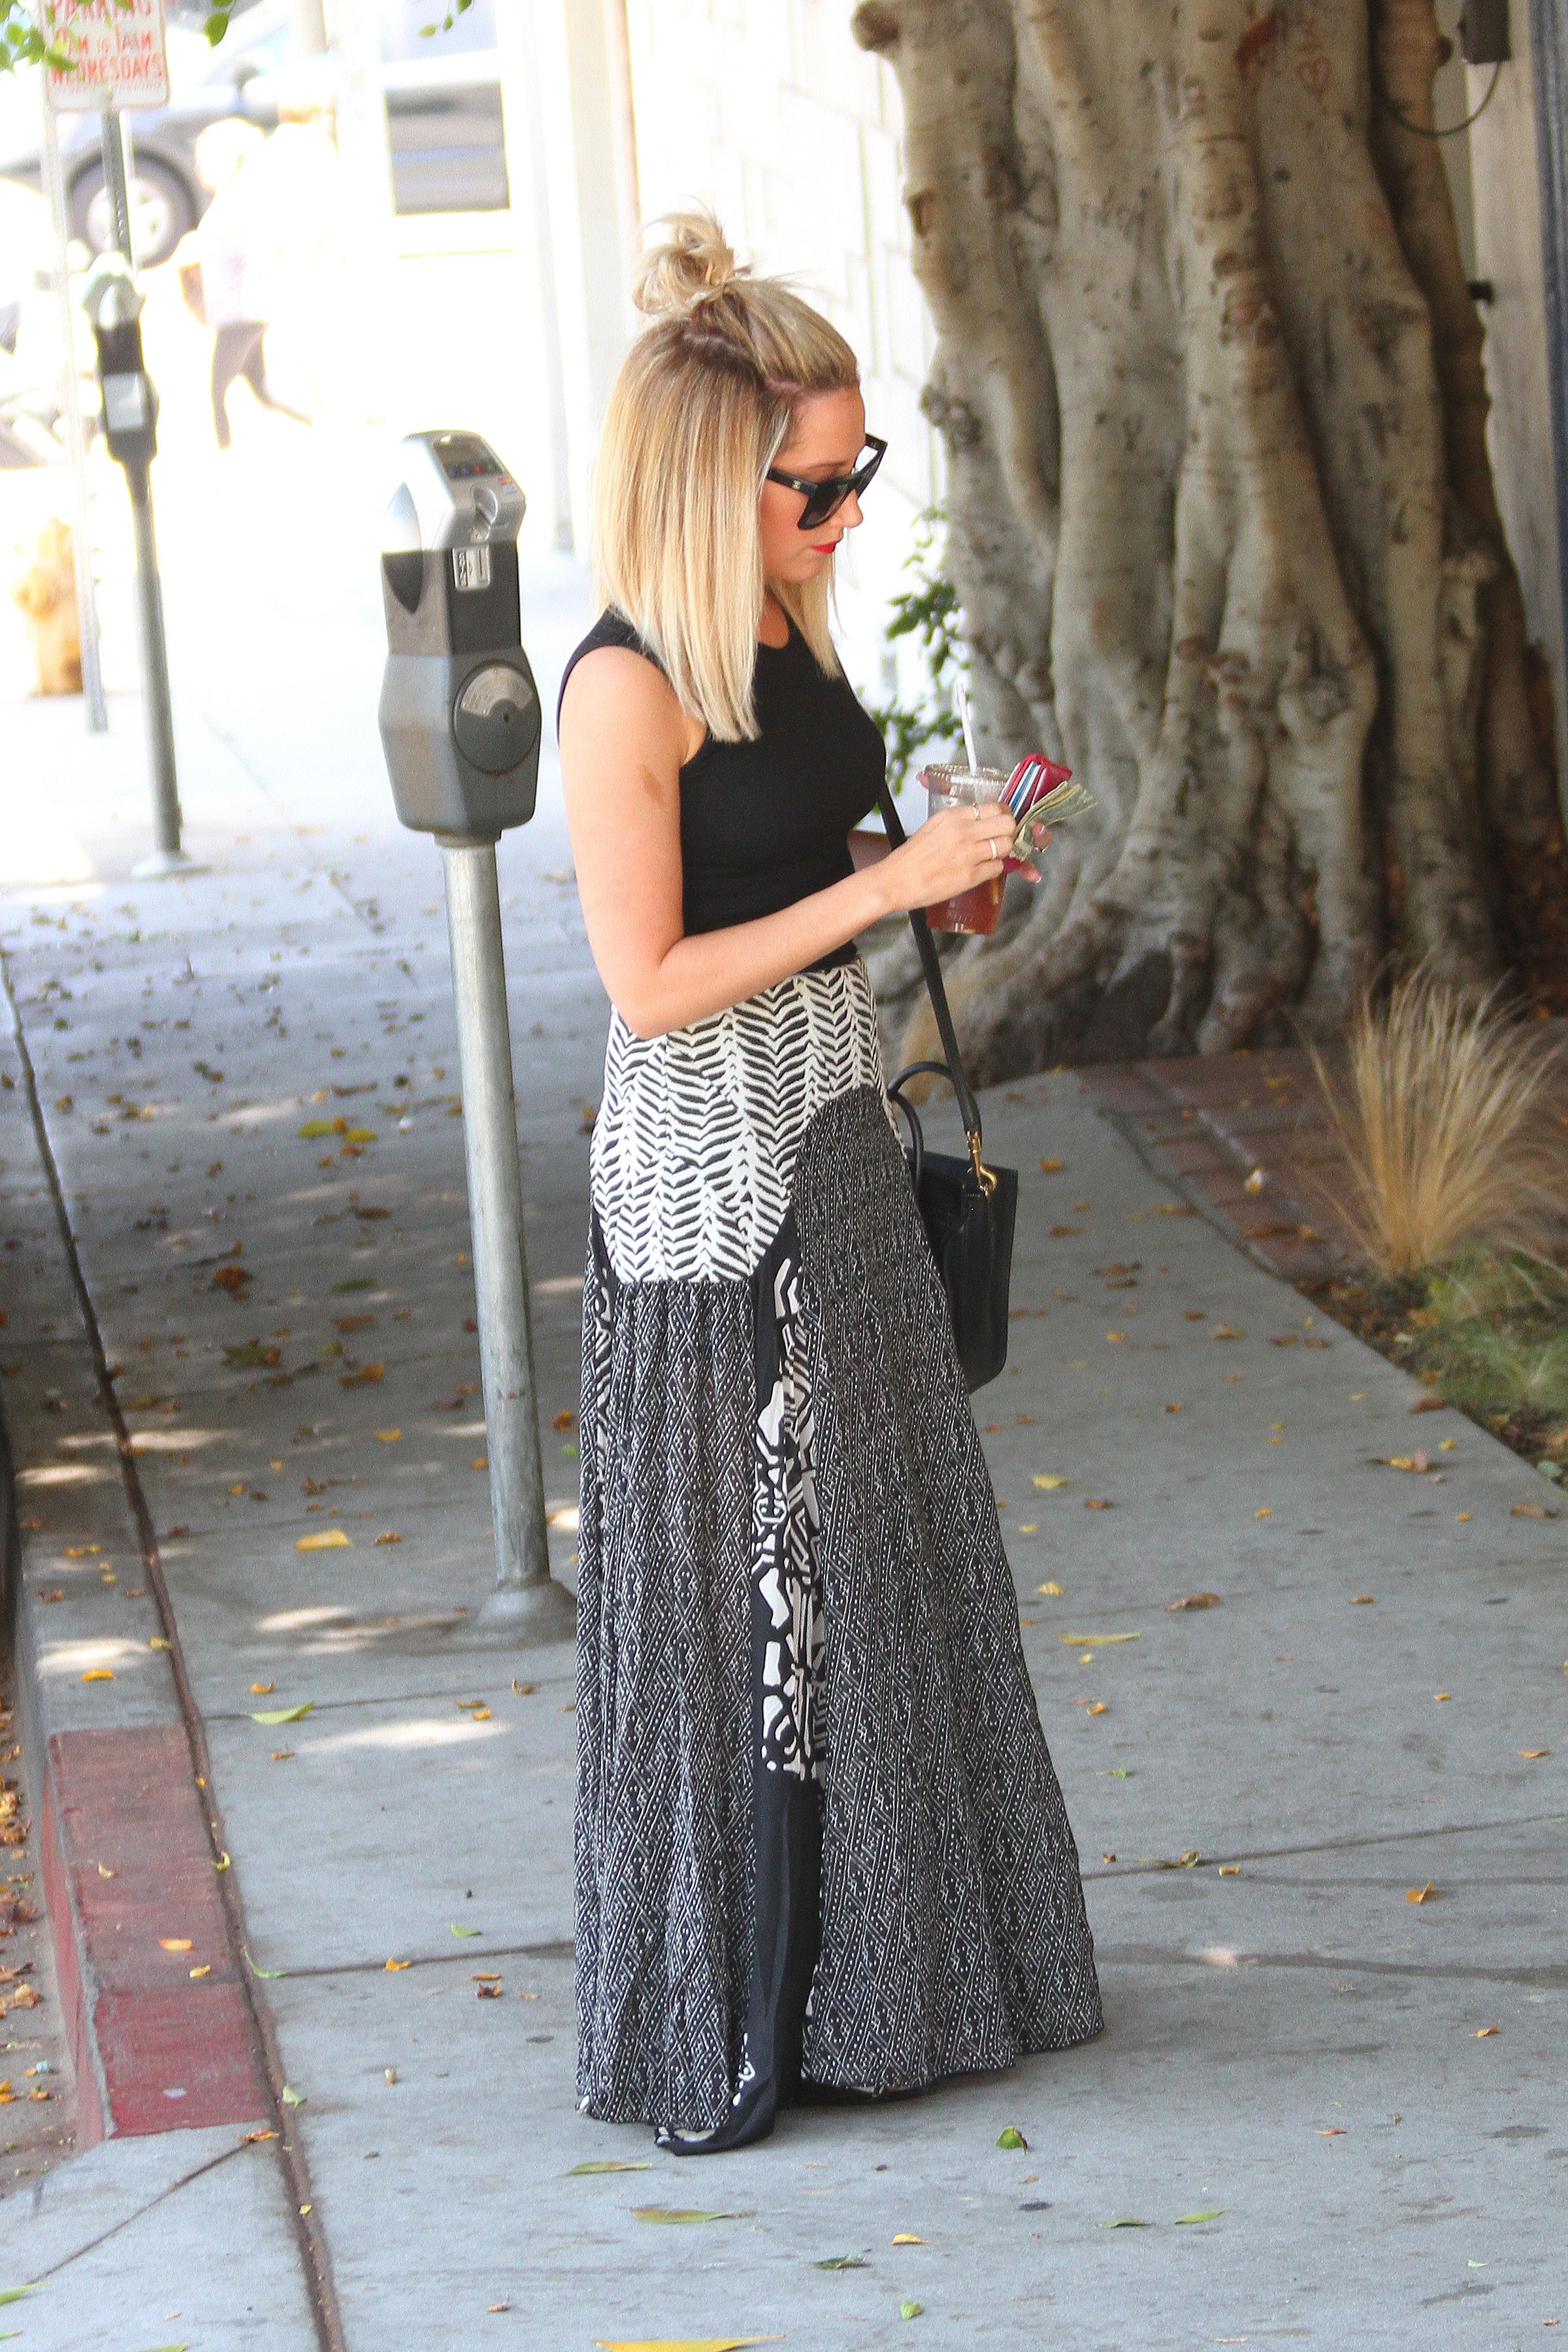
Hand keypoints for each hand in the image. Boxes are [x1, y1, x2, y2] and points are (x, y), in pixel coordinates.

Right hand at [877, 800, 1036, 916]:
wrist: (896, 881)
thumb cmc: (912, 858)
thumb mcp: (934, 826)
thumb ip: (959, 821)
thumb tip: (983, 822)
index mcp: (952, 815)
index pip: (994, 807)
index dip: (1003, 816)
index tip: (1002, 822)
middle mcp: (963, 831)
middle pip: (1007, 824)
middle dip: (1009, 832)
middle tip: (1002, 839)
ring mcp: (968, 853)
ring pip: (1006, 846)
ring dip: (1002, 852)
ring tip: (990, 856)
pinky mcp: (970, 875)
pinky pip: (998, 868)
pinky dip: (993, 869)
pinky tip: (980, 869)